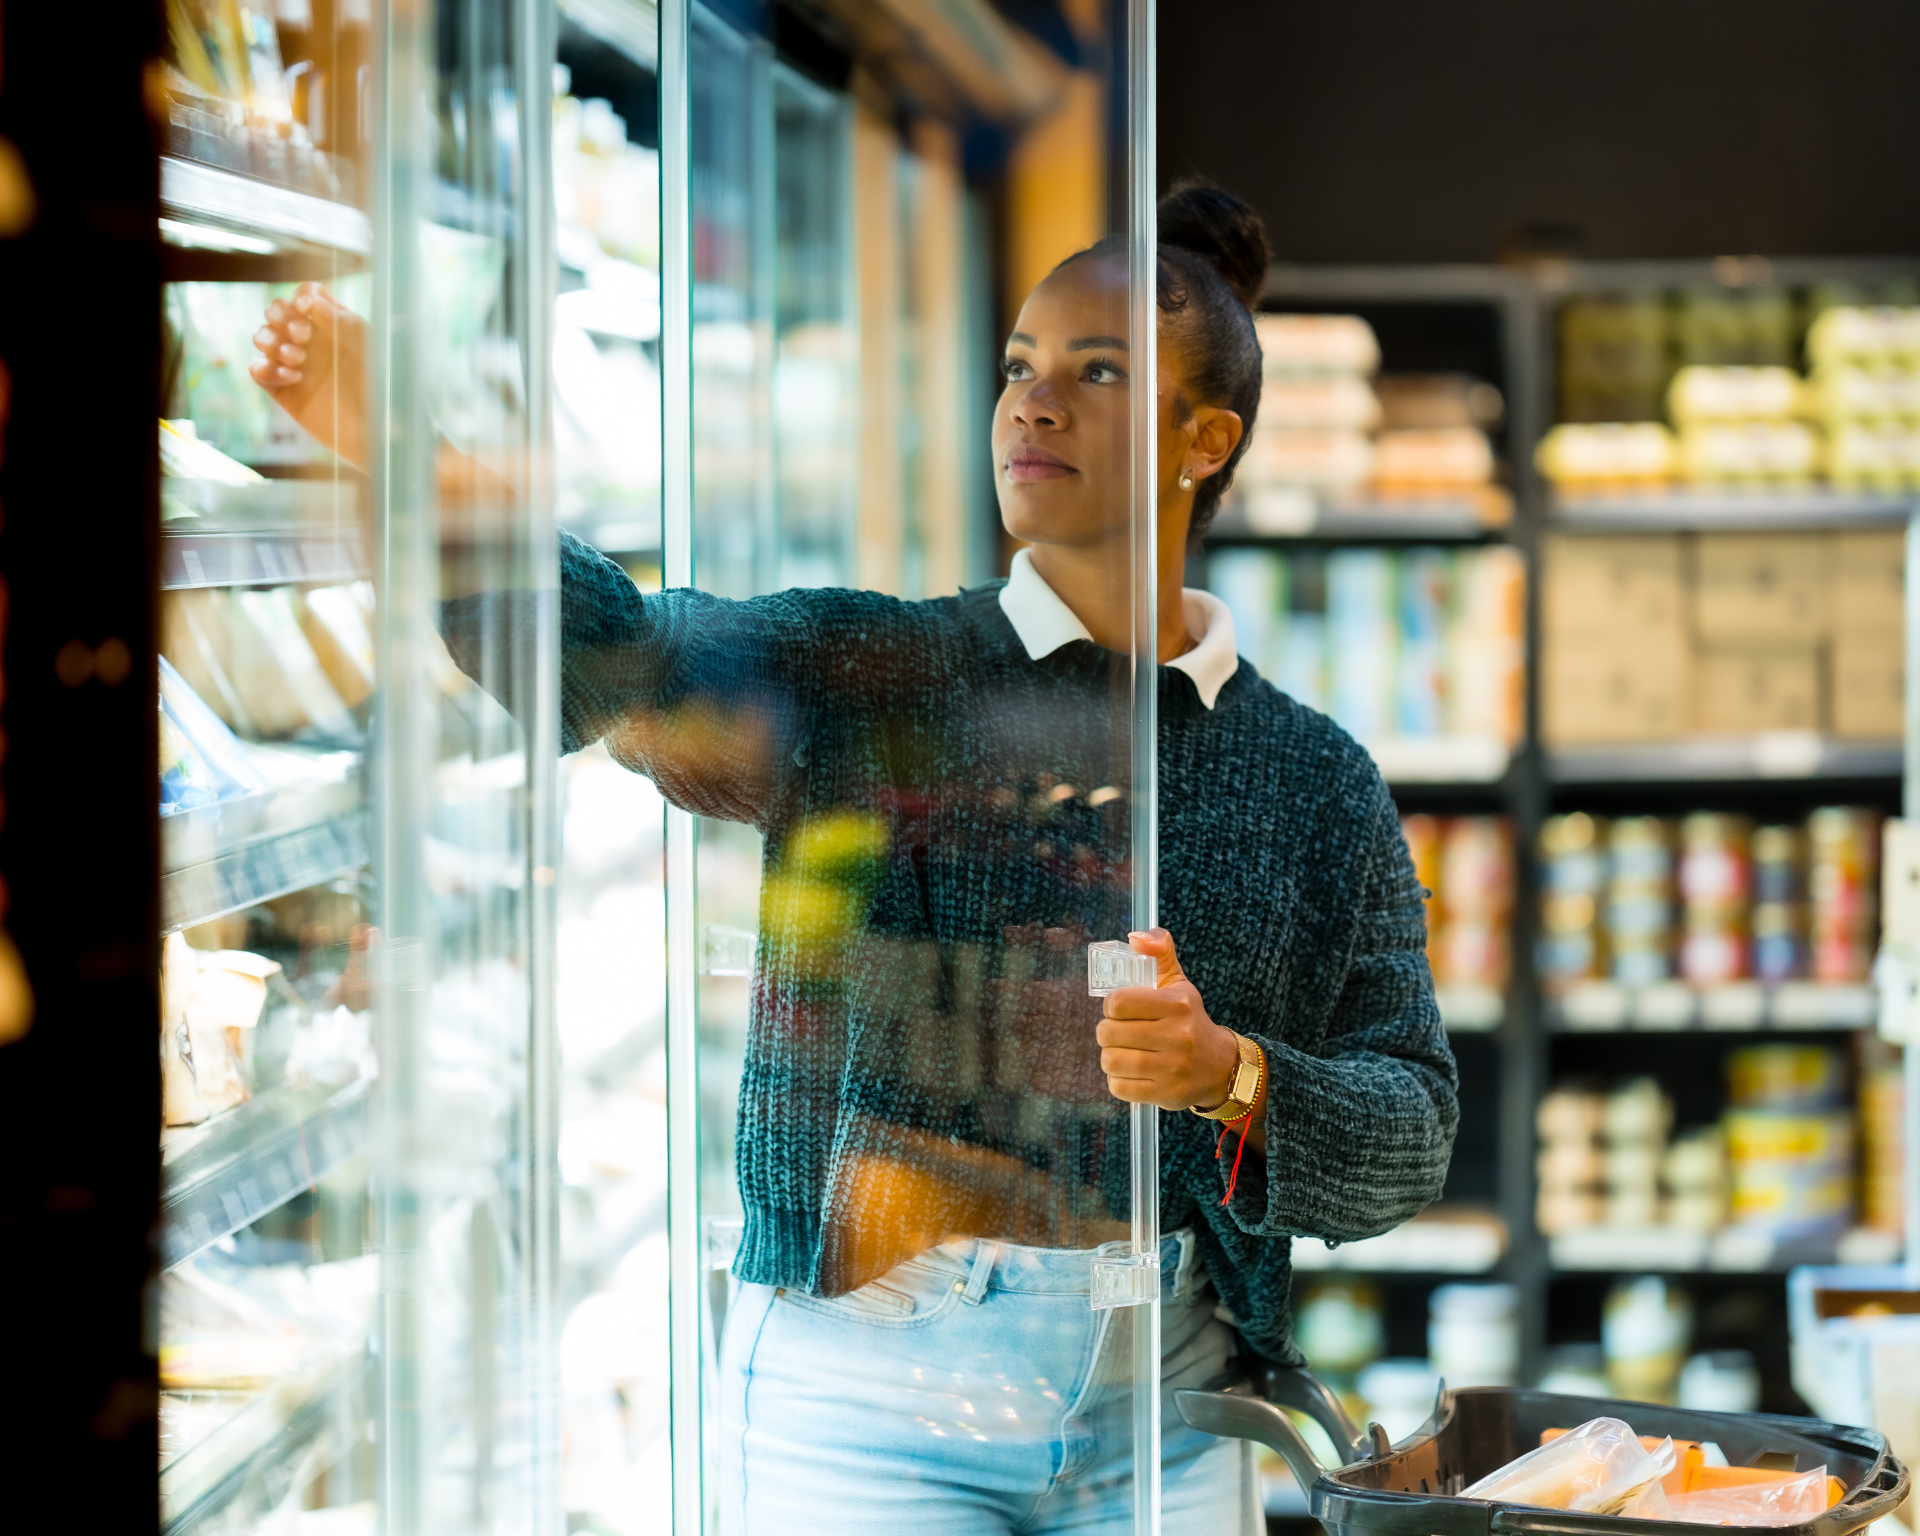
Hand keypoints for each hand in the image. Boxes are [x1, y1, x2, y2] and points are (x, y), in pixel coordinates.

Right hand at [249, 281, 368, 470]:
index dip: (301, 295)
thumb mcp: (368, 347)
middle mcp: (311, 342)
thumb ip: (341, 319)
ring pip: (262, 336)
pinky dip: (266, 367)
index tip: (308, 307)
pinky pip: (257, 369)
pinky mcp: (284, 391)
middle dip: (281, 316)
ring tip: (299, 359)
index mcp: (333, 326)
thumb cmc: (382, 387)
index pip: (306, 296)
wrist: (379, 432)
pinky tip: (293, 377)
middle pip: (276, 311)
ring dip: (273, 341)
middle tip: (303, 336)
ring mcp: (295, 365)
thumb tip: (311, 299)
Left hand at [1097, 929, 1260, 1140]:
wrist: (1219, 1066)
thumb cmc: (1189, 1020)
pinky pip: (1119, 1088)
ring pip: (1111, 1061)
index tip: (1120, 1009)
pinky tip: (1131, 1072)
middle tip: (1120, 1032)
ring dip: (1111, 1056)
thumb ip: (1159, 952)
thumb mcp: (1178, 984)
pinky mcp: (1167, 1094)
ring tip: (1124, 1052)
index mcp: (1177, 1005)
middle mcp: (1177, 1037)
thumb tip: (1135, 937)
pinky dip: (1118, 1080)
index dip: (1111, 1006)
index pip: (1118, 1002)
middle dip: (1108, 1032)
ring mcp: (1172, 1068)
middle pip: (1108, 1033)